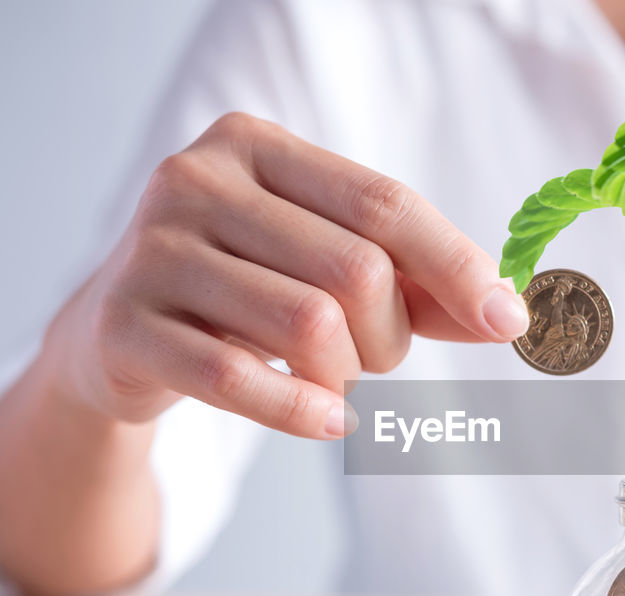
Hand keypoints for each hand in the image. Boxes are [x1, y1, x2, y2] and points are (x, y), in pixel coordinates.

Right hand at [44, 112, 528, 438]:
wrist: (115, 333)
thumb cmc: (242, 290)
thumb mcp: (323, 266)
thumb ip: (413, 283)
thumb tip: (505, 314)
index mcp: (255, 146)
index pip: (384, 205)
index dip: (457, 266)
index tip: (508, 320)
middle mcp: (197, 181)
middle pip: (355, 270)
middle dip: (390, 335)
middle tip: (375, 359)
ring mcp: (152, 250)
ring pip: (308, 326)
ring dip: (347, 374)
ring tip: (336, 382)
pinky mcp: (123, 324)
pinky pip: (238, 380)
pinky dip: (302, 411)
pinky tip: (328, 421)